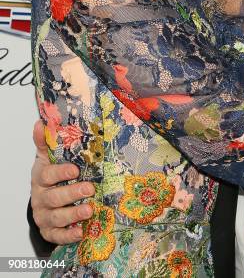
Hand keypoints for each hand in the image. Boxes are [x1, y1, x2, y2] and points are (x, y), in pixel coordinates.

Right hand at [30, 120, 94, 243]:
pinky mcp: (50, 231)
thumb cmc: (51, 175)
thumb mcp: (48, 157)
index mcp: (41, 177)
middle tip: (89, 189)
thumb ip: (45, 141)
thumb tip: (41, 122)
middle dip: (71, 193)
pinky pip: (57, 236)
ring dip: (73, 214)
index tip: (75, 170)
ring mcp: (44, 215)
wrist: (44, 199)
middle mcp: (41, 197)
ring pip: (56, 217)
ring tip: (89, 210)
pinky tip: (81, 231)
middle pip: (53, 197)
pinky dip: (68, 235)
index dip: (60, 173)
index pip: (47, 175)